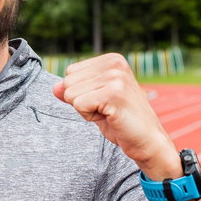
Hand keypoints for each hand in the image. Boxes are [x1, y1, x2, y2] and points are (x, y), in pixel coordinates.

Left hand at [53, 53, 179, 179]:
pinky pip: (79, 104)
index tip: (104, 101)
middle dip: (81, 101)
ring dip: (86, 110)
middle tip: (106, 109)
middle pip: (68, 82)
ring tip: (109, 113)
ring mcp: (115, 77)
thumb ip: (73, 91)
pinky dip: (90, 117)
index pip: (70, 72)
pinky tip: (110, 118)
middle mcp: (114, 63)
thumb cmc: (120, 120)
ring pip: (71, 94)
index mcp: (111, 60)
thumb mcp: (93, 101)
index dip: (81, 93)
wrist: (147, 140)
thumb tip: (54, 87)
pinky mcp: (114, 93)